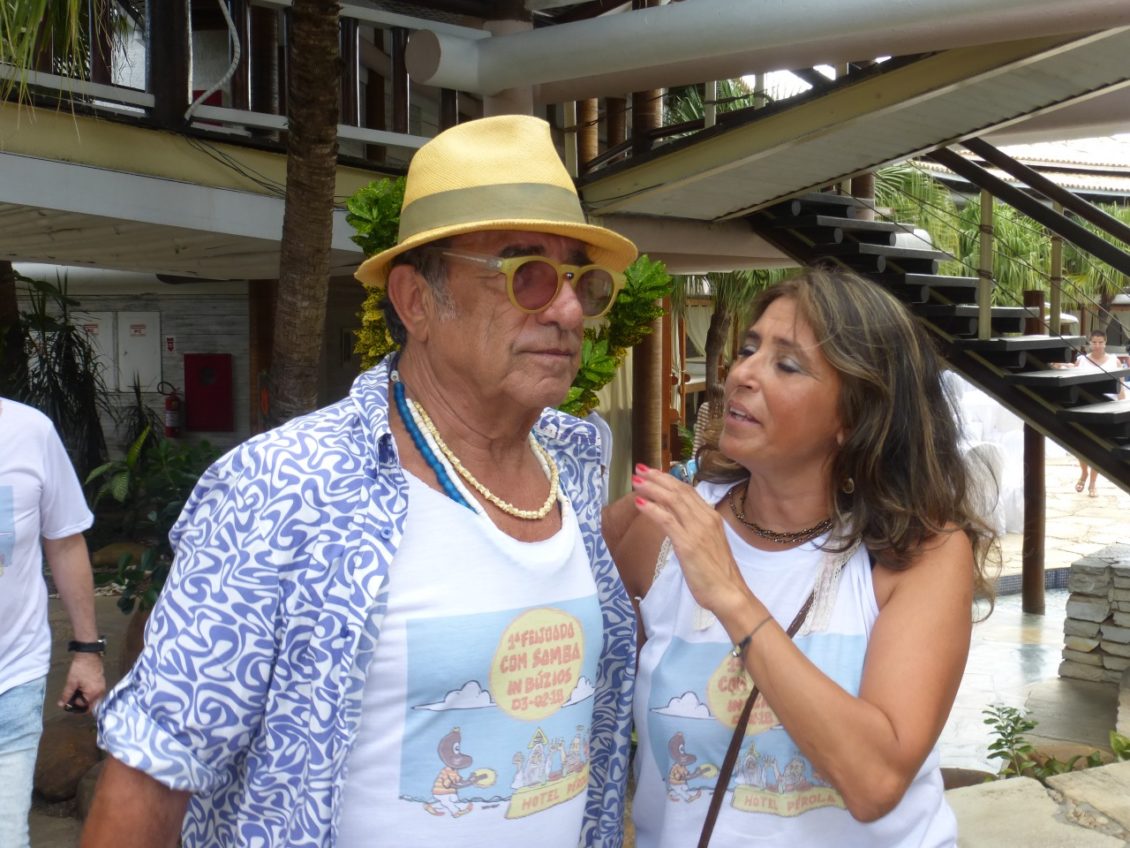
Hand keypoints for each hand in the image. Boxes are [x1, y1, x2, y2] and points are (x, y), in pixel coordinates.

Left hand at [59, 652, 105, 711]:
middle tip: (72, 697)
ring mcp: (102, 688)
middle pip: (90, 705)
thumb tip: (61, 705)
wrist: (89, 655)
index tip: (68, 700)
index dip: (75, 705)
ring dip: (85, 698)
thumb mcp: (71, 682)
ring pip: (93, 699)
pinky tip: (82, 687)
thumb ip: (66, 695)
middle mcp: (100, 693)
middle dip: (81, 703)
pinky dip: (89, 693)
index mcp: (93, 693)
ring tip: (76, 691)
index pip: (84, 706)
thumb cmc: (80, 668)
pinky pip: (95, 693)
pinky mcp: (102, 683)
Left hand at [631, 465, 756, 622]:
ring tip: (636, 481)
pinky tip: (639, 503)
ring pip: (672, 501)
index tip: (653, 473)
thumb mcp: (707, 543)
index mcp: (712, 517)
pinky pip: (667, 520)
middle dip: (657, 478)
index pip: (688, 491)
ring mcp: (697, 530)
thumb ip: (694, 529)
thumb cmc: (717, 573)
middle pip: (679, 491)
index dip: (669, 479)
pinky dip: (652, 509)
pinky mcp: (688, 544)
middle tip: (639, 470)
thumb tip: (676, 520)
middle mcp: (706, 519)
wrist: (729, 593)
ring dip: (652, 488)